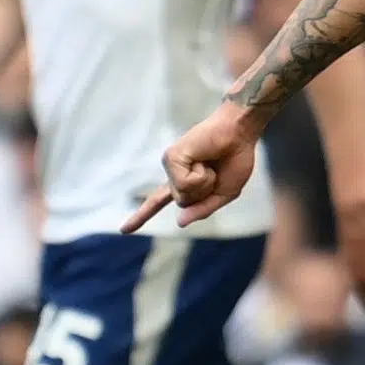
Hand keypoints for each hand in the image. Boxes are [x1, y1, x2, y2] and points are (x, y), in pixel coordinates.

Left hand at [123, 104, 260, 232]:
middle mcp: (172, 174)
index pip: (157, 202)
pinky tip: (203, 159)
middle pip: (182, 204)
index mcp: (183, 183)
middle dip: (204, 193)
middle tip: (214, 170)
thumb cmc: (234, 159)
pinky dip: (201, 175)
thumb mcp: (224, 194)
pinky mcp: (171, 157)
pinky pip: (185, 182)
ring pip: (182, 195)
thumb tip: (179, 222)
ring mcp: (170, 165)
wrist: (240, 134)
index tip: (124, 230)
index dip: (141, 216)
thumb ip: (203, 210)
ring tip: (209, 163)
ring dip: (204, 183)